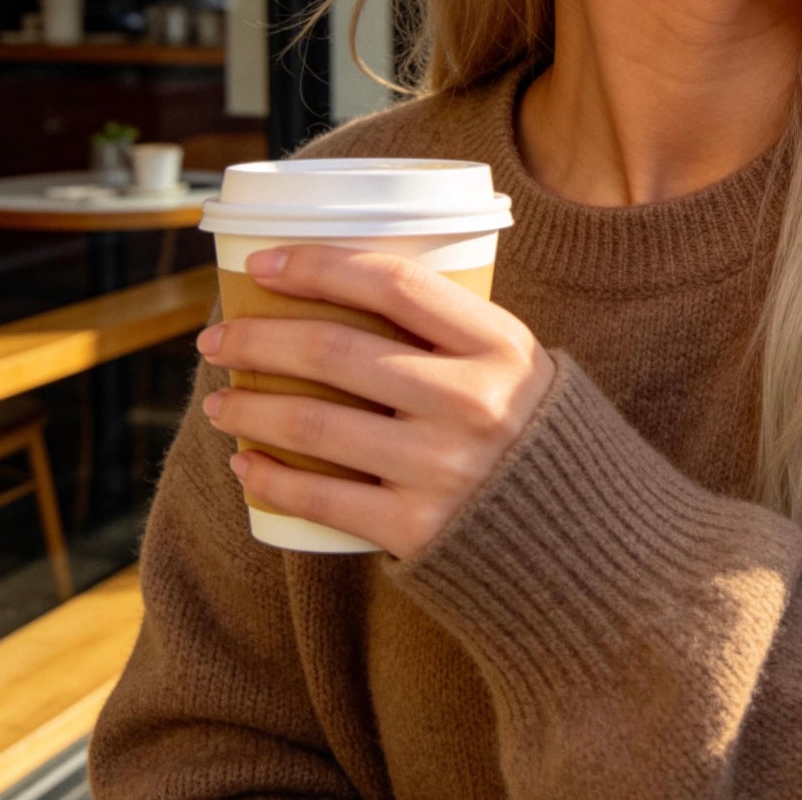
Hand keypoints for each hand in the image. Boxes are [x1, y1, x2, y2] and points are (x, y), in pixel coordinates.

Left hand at [197, 245, 555, 561]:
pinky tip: (244, 463)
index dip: (319, 266)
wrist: (582, 537)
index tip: (264, 264)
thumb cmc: (529, 432)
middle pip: (336, 351)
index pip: (393, 283)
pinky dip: (269, 477)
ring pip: (314, 422)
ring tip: (220, 401)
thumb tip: (341, 292)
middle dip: (258, 338)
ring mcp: (441, 466)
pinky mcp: (416, 528)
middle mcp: (471, 400)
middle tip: (218, 338)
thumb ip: (449, 331)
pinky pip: (320, 497)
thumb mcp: (513, 363)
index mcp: (498, 343)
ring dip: (250, 407)